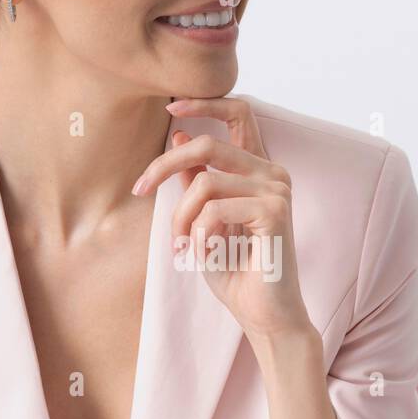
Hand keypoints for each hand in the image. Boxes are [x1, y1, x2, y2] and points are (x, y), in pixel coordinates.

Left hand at [132, 97, 311, 342]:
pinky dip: (198, 235)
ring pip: (204, 182)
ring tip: (182, 245)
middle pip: (207, 144)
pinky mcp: (275, 211)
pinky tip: (204, 255)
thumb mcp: (202, 221)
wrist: (263, 316)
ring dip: (181, 217)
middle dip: (164, 165)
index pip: (239, 112)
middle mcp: (273, 173)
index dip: (205, 102)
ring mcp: (277, 190)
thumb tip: (180, 136)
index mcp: (260, 170)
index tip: (170, 108)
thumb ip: (196, 181)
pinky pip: (213, 209)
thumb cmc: (235, 272)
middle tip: (140, 189)